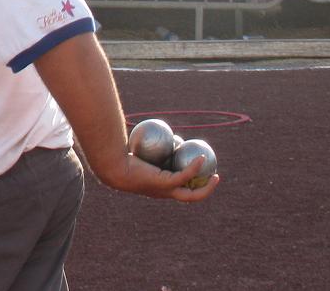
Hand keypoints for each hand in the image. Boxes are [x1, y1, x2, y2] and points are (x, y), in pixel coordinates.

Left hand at [102, 152, 219, 202]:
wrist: (114, 167)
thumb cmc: (121, 160)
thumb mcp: (137, 153)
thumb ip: (147, 146)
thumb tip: (154, 132)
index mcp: (160, 189)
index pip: (180, 190)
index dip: (192, 185)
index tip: (200, 174)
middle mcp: (165, 193)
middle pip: (191, 197)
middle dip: (205, 190)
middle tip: (214, 177)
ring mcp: (166, 191)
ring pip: (193, 194)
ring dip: (207, 187)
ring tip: (215, 175)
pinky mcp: (166, 183)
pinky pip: (186, 175)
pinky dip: (195, 167)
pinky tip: (201, 157)